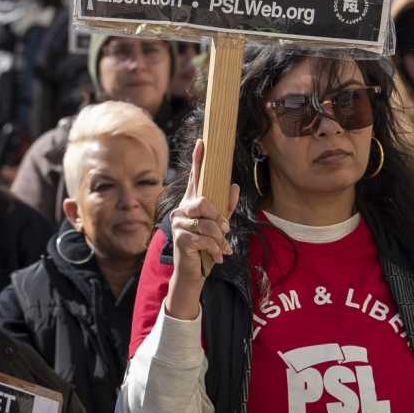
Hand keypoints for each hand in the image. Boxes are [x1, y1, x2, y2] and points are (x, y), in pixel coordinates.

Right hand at [164, 139, 235, 318]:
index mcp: (191, 203)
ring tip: (222, 248)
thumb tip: (235, 186)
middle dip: (218, 218)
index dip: (197, 159)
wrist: (193, 271)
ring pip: (207, 223)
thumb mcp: (220, 226)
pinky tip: (218, 256)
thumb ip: (226, 207)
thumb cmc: (205, 246)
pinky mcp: (180, 239)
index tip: (202, 141)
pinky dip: (216, 249)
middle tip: (225, 230)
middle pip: (203, 202)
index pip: (193, 177)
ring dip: (219, 239)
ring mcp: (178, 223)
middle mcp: (182, 210)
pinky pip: (204, 238)